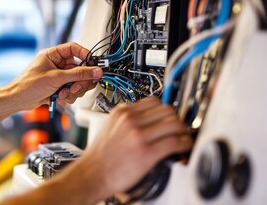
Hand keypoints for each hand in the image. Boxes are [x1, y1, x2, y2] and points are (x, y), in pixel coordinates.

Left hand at [11, 42, 102, 109]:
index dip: (85, 55)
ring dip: (73, 90)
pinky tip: (60, 98)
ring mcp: (58, 76)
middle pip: (79, 68)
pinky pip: (72, 90)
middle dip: (80, 80)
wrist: (18, 100)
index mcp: (53, 55)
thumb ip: (78, 74)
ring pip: (77, 81)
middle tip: (76, 86)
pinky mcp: (58, 87)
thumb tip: (95, 70)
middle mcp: (56, 64)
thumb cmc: (28, 85)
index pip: (74, 48)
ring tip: (63, 94)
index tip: (93, 64)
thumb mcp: (56, 78)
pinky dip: (68, 96)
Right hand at [73, 97, 191, 200]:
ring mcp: (139, 135)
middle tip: (179, 128)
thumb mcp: (110, 128)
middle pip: (167, 110)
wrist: (92, 175)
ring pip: (174, 124)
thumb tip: (149, 120)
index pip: (154, 101)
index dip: (165, 110)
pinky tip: (183, 149)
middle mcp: (131, 120)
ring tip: (183, 138)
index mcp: (121, 112)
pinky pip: (175, 142)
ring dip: (183, 131)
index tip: (169, 117)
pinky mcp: (147, 152)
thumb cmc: (100, 156)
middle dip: (176, 119)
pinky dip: (185, 145)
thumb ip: (128, 120)